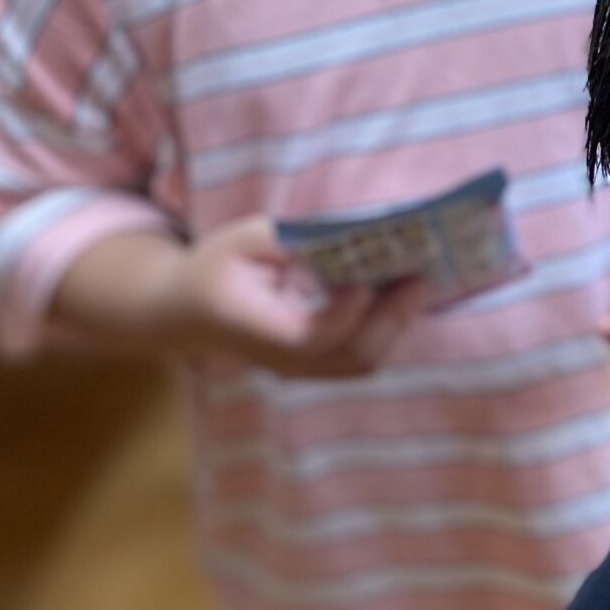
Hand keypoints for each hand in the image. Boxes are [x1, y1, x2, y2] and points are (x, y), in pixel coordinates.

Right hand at [154, 218, 426, 377]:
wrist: (190, 311)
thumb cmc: (217, 268)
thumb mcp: (243, 240)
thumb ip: (292, 240)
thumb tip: (350, 238)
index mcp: (254, 327)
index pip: (311, 337)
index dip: (346, 313)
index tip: (368, 279)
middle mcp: (281, 361)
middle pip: (349, 357)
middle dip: (390, 318)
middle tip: (419, 278)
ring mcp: (301, 370)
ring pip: (361, 362)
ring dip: (395, 324)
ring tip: (417, 284)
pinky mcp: (317, 367)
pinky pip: (360, 357)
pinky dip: (386, 329)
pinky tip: (401, 298)